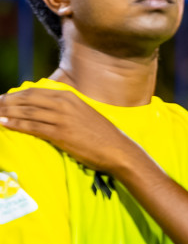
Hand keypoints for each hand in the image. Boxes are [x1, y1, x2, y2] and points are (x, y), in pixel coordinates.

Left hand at [0, 86, 146, 176]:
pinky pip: (32, 127)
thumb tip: (45, 109)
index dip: (14, 96)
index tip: (2, 99)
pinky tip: (3, 124)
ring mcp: (62, 118)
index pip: (33, 92)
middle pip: (26, 100)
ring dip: (5, 113)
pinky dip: (15, 125)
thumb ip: (65, 108)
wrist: (119, 150)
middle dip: (5, 102)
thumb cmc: (102, 135)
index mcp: (68, 96)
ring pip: (26, 113)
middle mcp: (63, 104)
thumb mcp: (83, 113)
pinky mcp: (61, 133)